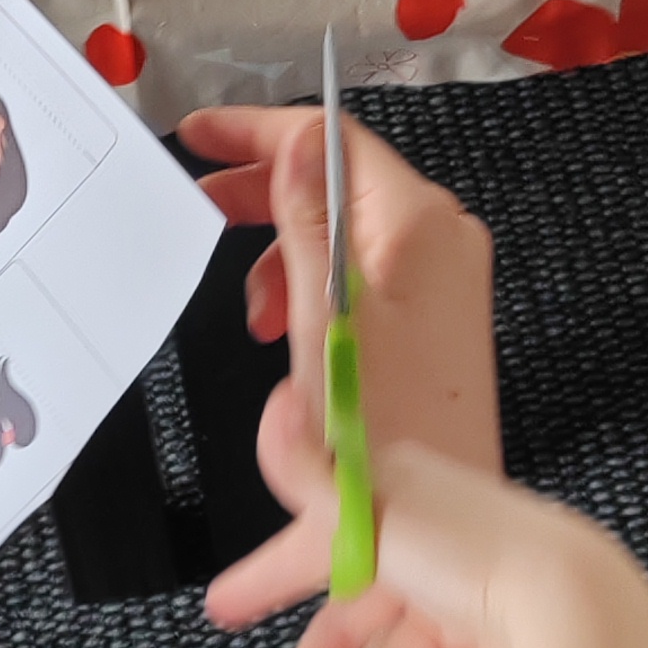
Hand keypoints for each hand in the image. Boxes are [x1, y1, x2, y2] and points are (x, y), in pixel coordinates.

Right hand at [181, 100, 500, 631]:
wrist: (433, 516)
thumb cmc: (378, 428)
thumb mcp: (320, 313)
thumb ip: (304, 217)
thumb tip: (294, 139)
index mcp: (416, 222)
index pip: (331, 137)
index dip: (258, 131)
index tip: (203, 135)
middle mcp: (441, 238)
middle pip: (336, 179)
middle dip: (262, 193)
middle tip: (204, 204)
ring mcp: (443, 277)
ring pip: (343, 230)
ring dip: (283, 253)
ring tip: (253, 310)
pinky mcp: (435, 316)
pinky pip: (362, 271)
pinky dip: (314, 286)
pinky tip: (289, 331)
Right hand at [233, 431, 647, 647]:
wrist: (568, 608)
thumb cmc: (461, 551)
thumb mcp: (370, 503)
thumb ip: (308, 468)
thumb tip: (276, 398)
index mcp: (395, 508)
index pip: (315, 544)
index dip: (267, 578)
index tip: (221, 610)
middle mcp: (431, 553)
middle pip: (355, 623)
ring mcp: (469, 605)